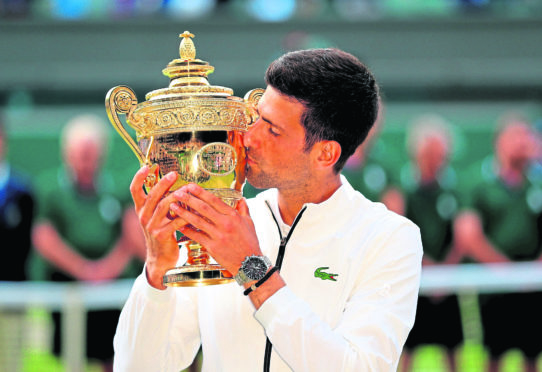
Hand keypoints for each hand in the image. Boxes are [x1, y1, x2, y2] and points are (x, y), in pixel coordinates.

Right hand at [130, 166, 188, 288]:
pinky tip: (194, 210)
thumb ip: (161, 200)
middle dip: (163, 183)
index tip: (147, 166)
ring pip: (163, 206)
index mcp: (141, 208)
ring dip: (176, 196)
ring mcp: (151, 226)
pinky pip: (174, 221)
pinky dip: (185, 215)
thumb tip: (171, 180)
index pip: (134, 190)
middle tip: (174, 174)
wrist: (160, 258)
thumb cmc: (162, 232)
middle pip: (152, 195)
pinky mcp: (161, 235)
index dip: (139, 177)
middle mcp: (143, 216)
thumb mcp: (157, 215)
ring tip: (186, 189)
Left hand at [170, 183, 260, 275]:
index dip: (201, 192)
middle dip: (189, 199)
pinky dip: (186, 230)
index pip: (215, 200)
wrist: (250, 263)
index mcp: (233, 216)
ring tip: (173, 206)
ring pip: (197, 221)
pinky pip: (196, 236)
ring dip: (183, 212)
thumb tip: (241, 198)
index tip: (191, 186)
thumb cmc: (250, 243)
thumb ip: (244, 209)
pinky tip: (178, 225)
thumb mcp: (249, 223)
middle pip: (203, 208)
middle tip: (178, 192)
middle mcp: (225, 224)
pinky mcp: (212, 247)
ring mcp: (218, 236)